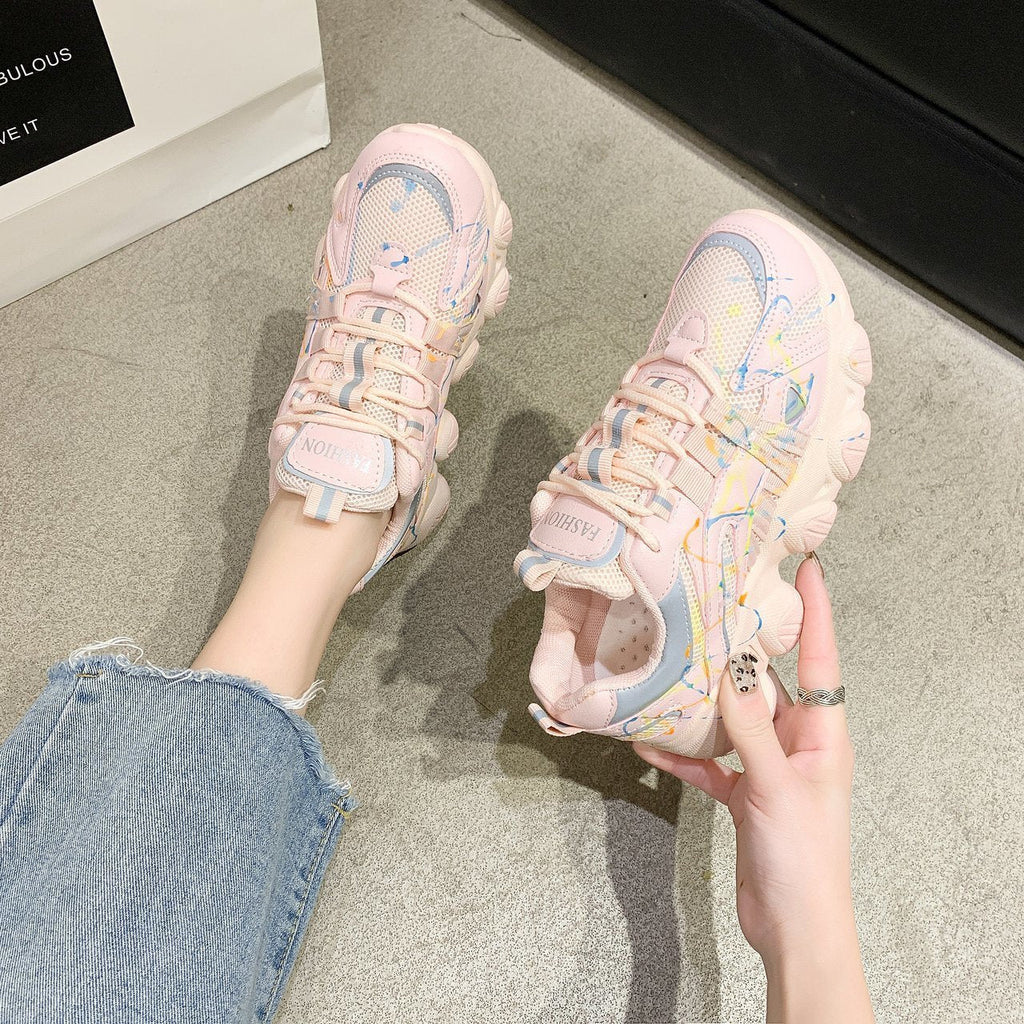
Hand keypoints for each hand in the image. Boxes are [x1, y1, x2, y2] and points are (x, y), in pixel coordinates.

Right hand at [635, 556, 872, 1022]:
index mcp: (823, 735)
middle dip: (741, 650)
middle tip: (713, 608)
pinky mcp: (742, 791)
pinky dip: (682, 751)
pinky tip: (649, 740)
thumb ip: (750, 728)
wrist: (793, 927)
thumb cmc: (804, 859)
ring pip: (732, 718)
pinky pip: (709, 759)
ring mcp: (768, 766)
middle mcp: (798, 742)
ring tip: (669, 668)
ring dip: (701, 701)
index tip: (807, 568)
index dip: (815, 612)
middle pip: (768, 683)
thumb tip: (729, 670)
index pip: (821, 659)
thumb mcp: (777, 786)